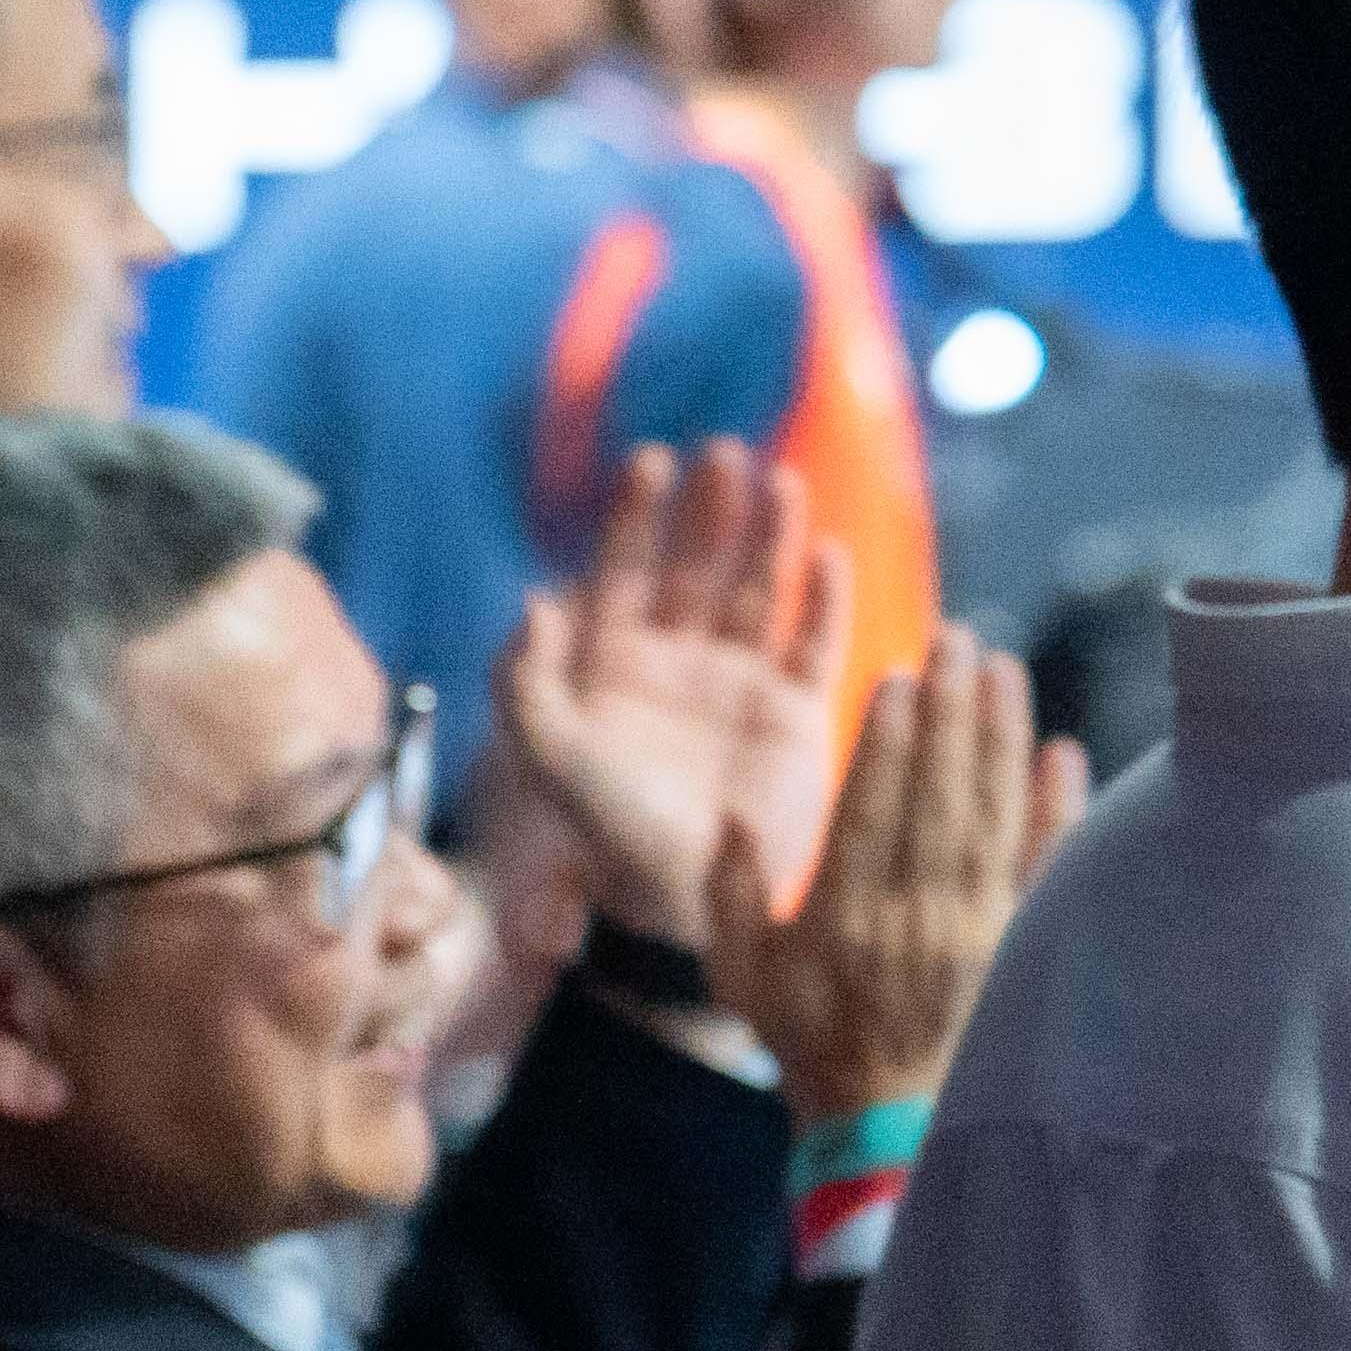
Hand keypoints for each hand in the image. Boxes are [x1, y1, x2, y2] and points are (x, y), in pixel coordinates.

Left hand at [498, 442, 845, 950]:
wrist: (678, 899)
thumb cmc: (601, 828)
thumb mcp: (545, 753)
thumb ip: (523, 679)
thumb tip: (533, 598)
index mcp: (612, 660)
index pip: (623, 568)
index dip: (636, 515)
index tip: (650, 460)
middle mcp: (677, 659)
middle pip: (696, 564)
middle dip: (709, 509)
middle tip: (724, 452)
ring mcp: (737, 681)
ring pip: (757, 589)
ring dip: (769, 536)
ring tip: (780, 482)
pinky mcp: (792, 711)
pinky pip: (812, 643)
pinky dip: (822, 600)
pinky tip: (827, 555)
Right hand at [709, 627, 1085, 1125]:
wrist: (889, 1124)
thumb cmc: (807, 1039)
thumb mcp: (740, 972)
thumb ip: (730, 892)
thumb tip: (733, 814)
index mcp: (844, 915)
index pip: (871, 809)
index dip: (888, 741)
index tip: (899, 673)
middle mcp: (916, 914)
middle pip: (939, 795)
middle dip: (951, 711)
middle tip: (959, 639)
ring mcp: (978, 929)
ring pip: (992, 815)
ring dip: (1001, 736)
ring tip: (1003, 666)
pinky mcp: (1020, 942)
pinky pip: (1043, 867)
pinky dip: (1058, 809)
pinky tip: (1063, 751)